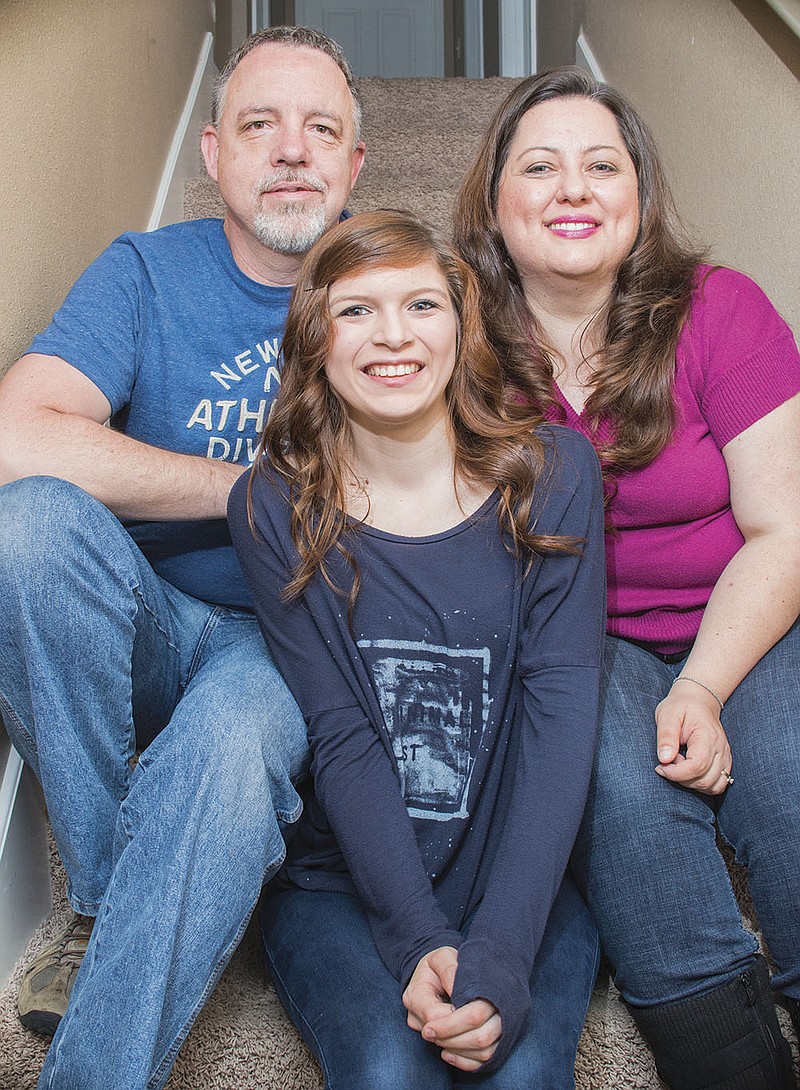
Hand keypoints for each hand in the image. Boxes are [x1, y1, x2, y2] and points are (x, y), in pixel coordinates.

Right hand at [403, 947, 501, 1070]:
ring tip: (493, 1023)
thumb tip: (458, 992)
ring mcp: (426, 1034)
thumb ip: (450, 971)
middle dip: (471, 1029)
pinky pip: (460, 1061)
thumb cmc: (441, 963)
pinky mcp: (438, 1043)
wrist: (434, 973)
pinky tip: (485, 1043)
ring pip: (454, 1051)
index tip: (479, 1003)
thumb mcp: (444, 956)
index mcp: (415, 996)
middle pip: (445, 1039)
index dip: (458, 1016)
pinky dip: (474, 1056)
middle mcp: (416, 1019)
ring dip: (476, 1043)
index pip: (435, 1017)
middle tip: (493, 1014)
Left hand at [654, 685, 732, 794]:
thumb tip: (664, 759)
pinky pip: (719, 784)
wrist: (699, 700)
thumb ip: (666, 736)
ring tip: (680, 764)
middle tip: (669, 761)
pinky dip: (702, 784)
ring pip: (714, 787)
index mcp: (707, 737)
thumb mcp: (667, 715)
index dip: (676, 773)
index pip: (697, 766)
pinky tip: (689, 770)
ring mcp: (726, 757)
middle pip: (705, 781)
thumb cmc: (680, 707)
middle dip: (682, 778)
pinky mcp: (725, 762)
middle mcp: (721, 749)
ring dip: (692, 783)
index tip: (660, 766)